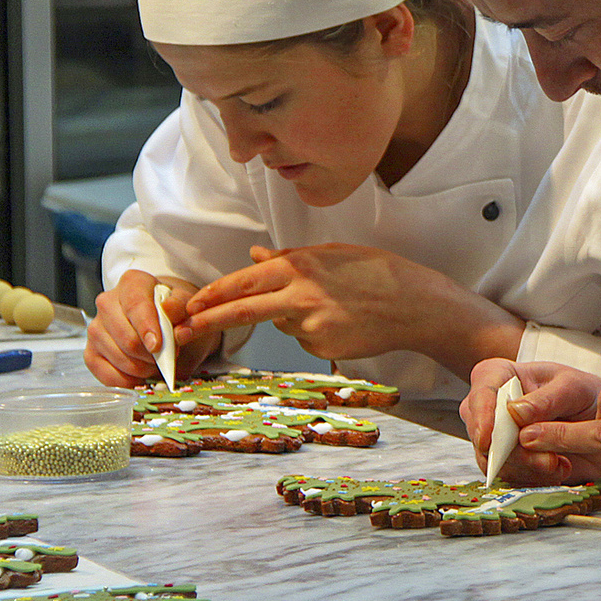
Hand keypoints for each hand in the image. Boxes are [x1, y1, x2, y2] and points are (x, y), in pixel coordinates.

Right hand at [86, 271, 213, 387]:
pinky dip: (128, 381)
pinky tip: (141, 376)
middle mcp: (107, 302)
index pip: (136, 306)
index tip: (158, 346)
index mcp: (132, 283)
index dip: (147, 328)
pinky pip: (106, 375)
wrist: (161, 319)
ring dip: (142, 368)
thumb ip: (181, 312)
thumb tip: (174, 325)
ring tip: (155, 364)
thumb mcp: (184, 304)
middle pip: (126, 337)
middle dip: (150, 355)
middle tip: (165, 358)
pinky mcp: (90, 352)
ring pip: (118, 357)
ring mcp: (95, 328)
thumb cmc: (172, 311)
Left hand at [184, 243, 522, 372]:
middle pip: (243, 310)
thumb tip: (253, 255)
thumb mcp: (332, 253)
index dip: (213, 294)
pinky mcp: (323, 347)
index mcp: (300, 266)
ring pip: (279, 323)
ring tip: (328, 305)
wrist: (416, 305)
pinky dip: (310, 330)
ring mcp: (311, 325)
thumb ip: (289, 256)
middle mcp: (300, 296)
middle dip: (209, 321)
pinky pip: (302, 338)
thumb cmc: (378, 272)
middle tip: (184, 330)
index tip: (191, 304)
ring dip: (285, 316)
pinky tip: (339, 320)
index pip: (243, 282)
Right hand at [460, 360, 600, 483]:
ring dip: (529, 468)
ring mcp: (496, 439)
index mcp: (500, 377)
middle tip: (550, 459)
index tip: (489, 439)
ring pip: (495, 462)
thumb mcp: (573, 388)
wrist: (597, 424)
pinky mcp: (507, 463)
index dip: (481, 417)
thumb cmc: (581, 395)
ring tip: (560, 463)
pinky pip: (510, 478)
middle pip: (483, 433)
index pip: (481, 392)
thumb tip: (515, 412)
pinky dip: (535, 478)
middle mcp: (490, 408)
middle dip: (513, 452)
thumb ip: (547, 399)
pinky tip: (559, 468)